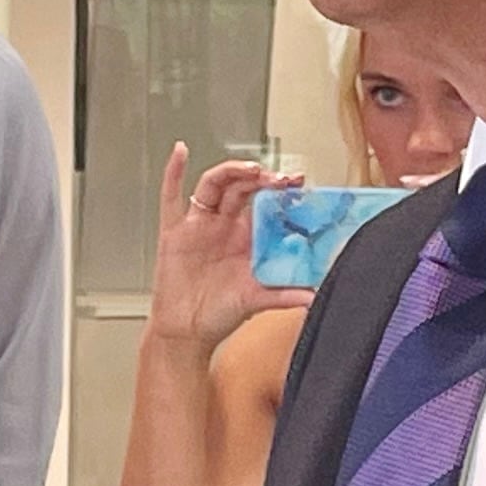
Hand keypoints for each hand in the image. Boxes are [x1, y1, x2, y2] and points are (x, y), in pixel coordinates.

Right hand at [147, 149, 311, 350]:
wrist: (186, 332)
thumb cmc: (219, 314)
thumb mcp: (257, 301)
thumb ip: (285, 296)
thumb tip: (314, 297)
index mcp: (245, 237)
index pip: (264, 203)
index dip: (280, 190)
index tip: (298, 183)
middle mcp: (223, 225)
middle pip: (242, 187)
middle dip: (261, 178)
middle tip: (279, 177)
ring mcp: (198, 225)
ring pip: (215, 185)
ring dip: (231, 172)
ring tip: (250, 169)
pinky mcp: (174, 232)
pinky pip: (171, 197)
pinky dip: (174, 172)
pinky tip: (181, 152)